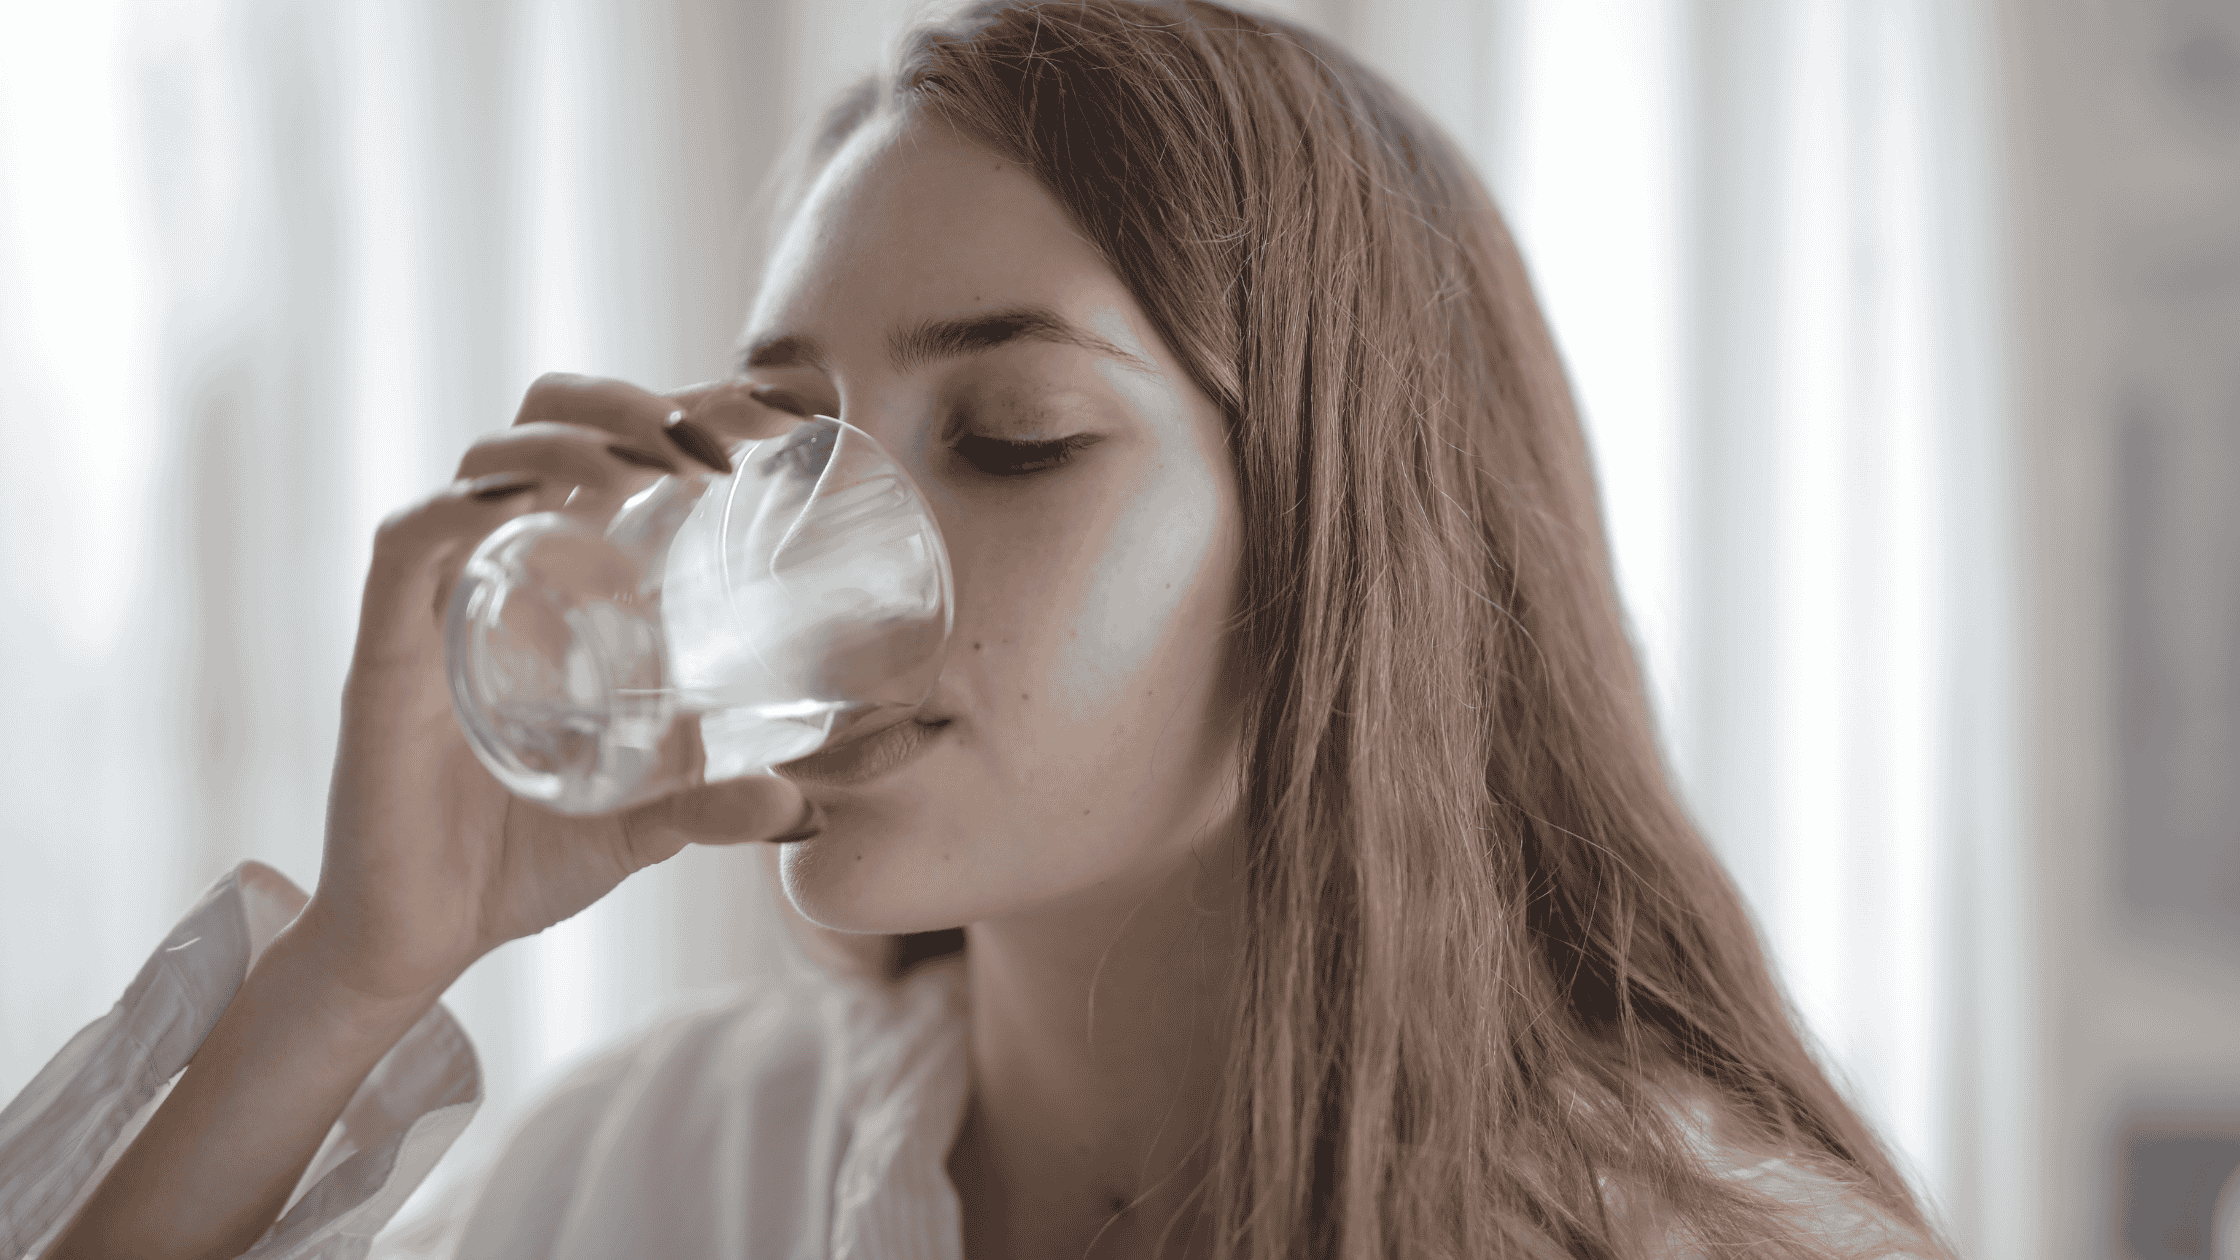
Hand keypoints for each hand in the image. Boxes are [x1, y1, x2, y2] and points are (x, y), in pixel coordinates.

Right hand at [302, 373, 805, 1003]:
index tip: (769, 417)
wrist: (422, 940)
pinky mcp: (384, 651)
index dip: (679, 409)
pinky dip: (462, 506)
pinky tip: (528, 501)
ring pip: (485, 462)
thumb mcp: (643, 826)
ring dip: (571, 440)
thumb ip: (712, 805)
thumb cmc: (522, 860)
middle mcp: (499, 571)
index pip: (611, 451)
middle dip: (627, 404)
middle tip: (713, 448)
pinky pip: (408, 544)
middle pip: (544, 423)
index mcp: (560, 586)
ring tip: (650, 466)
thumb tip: (797, 803)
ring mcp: (439, 604)